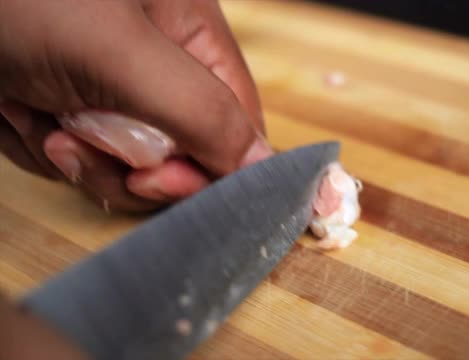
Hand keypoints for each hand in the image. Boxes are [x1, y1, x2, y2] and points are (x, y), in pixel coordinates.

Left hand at [0, 0, 271, 210]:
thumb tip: (262, 170)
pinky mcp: (67, 110)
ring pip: (122, 166)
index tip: (157, 180)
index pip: (235, 123)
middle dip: (126, 162)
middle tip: (80, 142)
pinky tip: (15, 107)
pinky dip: (40, 146)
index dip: (210, 166)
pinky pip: (75, 160)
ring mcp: (110, 92)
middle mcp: (158, 66)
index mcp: (191, 36)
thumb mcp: (120, 53)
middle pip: (179, 155)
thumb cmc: (22, 0)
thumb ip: (203, 112)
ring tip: (34, 111)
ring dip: (76, 155)